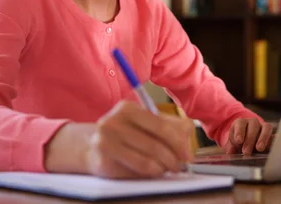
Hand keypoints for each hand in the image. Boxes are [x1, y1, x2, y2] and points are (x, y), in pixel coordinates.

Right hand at [43, 100, 189, 179]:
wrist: (91, 146)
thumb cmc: (126, 134)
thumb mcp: (145, 123)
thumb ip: (170, 126)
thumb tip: (188, 134)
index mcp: (128, 108)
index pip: (161, 125)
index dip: (179, 142)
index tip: (187, 154)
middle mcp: (114, 122)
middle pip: (156, 143)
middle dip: (174, 157)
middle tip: (180, 165)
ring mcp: (106, 141)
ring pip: (148, 159)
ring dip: (164, 167)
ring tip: (167, 167)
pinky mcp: (103, 159)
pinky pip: (137, 168)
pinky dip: (152, 172)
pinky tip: (155, 170)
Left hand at [225, 118, 272, 154]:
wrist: (247, 143)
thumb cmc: (239, 143)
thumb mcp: (232, 145)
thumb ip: (231, 148)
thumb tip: (230, 153)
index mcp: (241, 123)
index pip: (240, 124)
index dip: (239, 132)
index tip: (239, 141)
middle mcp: (253, 122)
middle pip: (253, 126)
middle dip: (250, 139)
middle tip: (246, 152)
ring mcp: (263, 127)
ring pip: (266, 128)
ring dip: (263, 138)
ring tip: (259, 149)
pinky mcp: (271, 135)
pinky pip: (274, 136)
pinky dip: (273, 141)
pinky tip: (272, 148)